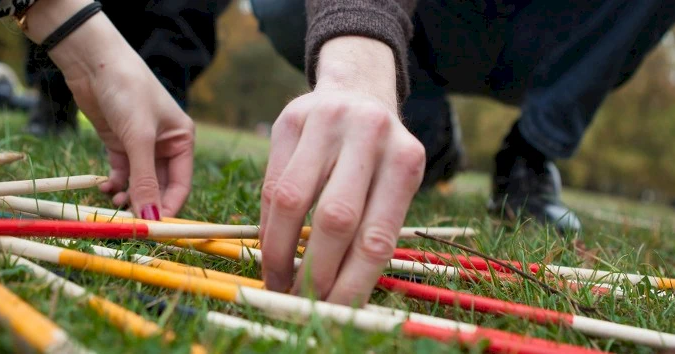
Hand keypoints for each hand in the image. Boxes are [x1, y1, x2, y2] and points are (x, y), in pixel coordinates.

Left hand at [22, 0, 193, 217]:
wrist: (94, 63)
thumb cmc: (127, 91)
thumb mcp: (139, 138)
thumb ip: (145, 179)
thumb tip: (150, 219)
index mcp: (182, 140)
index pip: (181, 185)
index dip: (168, 208)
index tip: (153, 230)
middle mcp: (165, 146)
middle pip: (159, 188)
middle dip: (145, 205)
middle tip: (129, 223)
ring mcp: (140, 146)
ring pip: (138, 184)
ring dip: (128, 197)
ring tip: (113, 202)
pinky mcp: (118, 144)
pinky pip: (121, 174)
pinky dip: (114, 184)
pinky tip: (104, 187)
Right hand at [260, 37, 425, 304]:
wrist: (356, 92)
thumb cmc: (377, 159)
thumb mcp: (390, 185)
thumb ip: (371, 232)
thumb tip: (339, 301)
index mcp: (405, 161)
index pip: (377, 237)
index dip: (352, 283)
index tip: (334, 312)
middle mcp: (371, 134)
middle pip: (336, 219)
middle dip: (315, 272)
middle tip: (303, 302)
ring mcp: (328, 121)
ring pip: (293, 202)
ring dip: (282, 253)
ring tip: (280, 282)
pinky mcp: (291, 119)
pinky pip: (271, 185)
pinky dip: (269, 226)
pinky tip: (272, 249)